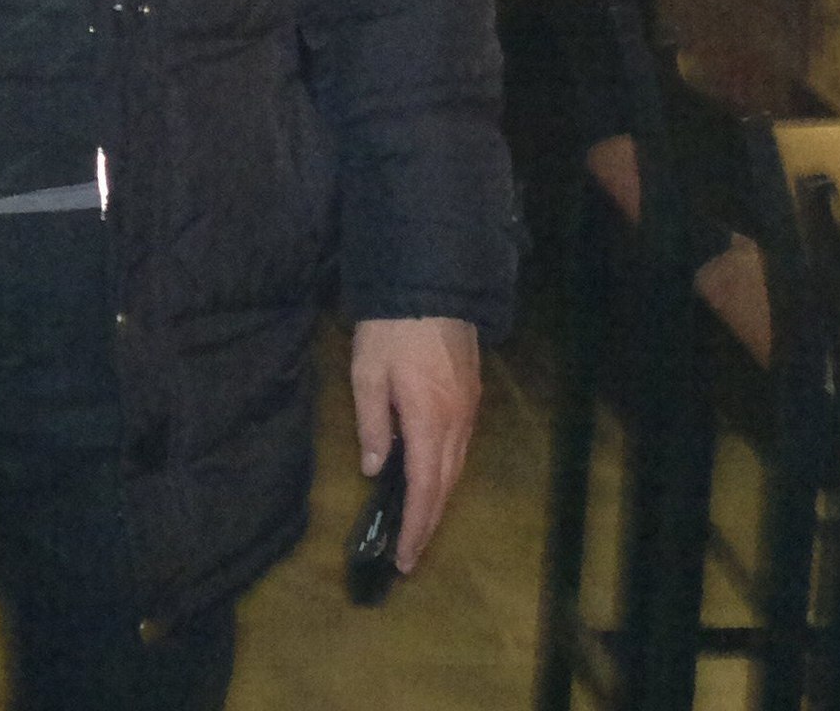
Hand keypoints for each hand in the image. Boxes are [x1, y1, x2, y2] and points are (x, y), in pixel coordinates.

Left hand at [351, 316, 480, 573]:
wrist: (431, 282)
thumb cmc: (391, 327)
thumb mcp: (367, 372)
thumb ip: (372, 422)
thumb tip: (375, 468)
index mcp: (429, 418)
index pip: (424, 487)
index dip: (415, 527)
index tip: (403, 558)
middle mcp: (458, 420)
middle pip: (446, 483)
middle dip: (428, 522)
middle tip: (410, 554)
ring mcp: (470, 406)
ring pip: (457, 465)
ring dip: (439, 497)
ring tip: (418, 523)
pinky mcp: (473, 392)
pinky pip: (462, 444)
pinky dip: (446, 470)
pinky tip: (432, 475)